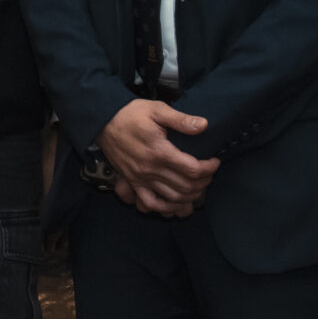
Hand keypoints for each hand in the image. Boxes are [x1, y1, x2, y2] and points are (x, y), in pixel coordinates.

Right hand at [98, 98, 217, 216]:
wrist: (102, 121)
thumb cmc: (130, 114)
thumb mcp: (157, 109)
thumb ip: (181, 120)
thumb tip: (203, 125)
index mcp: (159, 151)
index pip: (193, 169)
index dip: (209, 168)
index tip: (215, 162)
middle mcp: (150, 169)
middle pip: (186, 186)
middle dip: (204, 182)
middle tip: (209, 173)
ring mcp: (140, 179)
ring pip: (173, 198)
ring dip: (190, 196)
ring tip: (198, 186)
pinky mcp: (133, 182)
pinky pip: (151, 204)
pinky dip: (166, 208)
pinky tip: (176, 204)